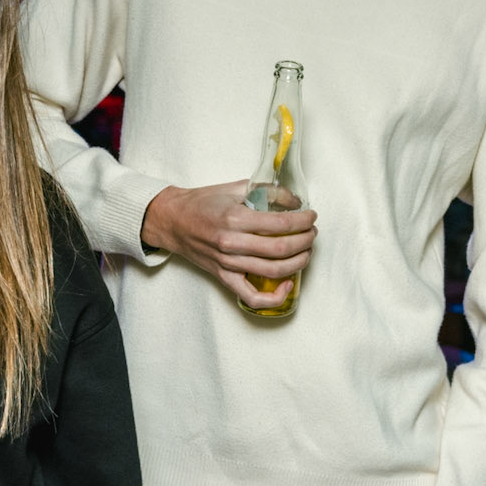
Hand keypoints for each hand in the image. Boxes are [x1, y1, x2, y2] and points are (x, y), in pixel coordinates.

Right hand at [142, 179, 317, 310]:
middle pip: (281, 249)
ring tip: (306, 251)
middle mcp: (232, 243)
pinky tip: (287, 284)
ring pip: (273, 271)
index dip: (303, 221)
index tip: (311, 217)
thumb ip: (267, 191)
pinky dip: (274, 296)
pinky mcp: (224, 277)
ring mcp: (228, 264)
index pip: (281, 224)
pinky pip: (252, 297)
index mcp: (235, 218)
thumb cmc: (202, 203)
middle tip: (312, 233)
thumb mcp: (235, 187)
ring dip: (298, 262)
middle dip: (305, 241)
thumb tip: (295, 201)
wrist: (172, 220)